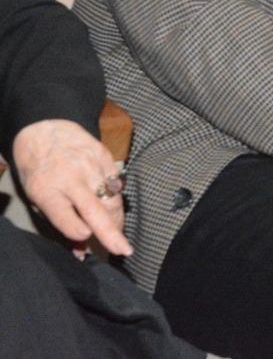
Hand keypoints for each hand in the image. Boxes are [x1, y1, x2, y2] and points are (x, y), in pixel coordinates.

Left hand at [12, 119, 131, 255]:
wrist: (45, 130)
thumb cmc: (39, 171)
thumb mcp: (39, 198)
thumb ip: (62, 223)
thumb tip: (81, 252)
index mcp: (46, 190)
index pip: (63, 214)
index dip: (75, 228)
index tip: (87, 238)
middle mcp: (70, 178)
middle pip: (95, 209)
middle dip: (111, 232)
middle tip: (122, 250)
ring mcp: (89, 166)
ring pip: (112, 199)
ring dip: (117, 219)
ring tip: (118, 232)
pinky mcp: (104, 156)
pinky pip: (117, 184)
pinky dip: (117, 200)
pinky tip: (115, 209)